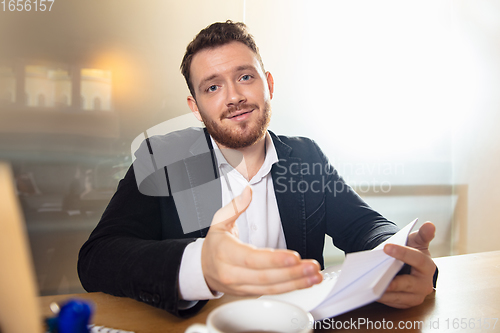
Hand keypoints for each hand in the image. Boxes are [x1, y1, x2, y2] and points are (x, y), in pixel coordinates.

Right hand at [201, 186, 321, 295]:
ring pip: (271, 287)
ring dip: (296, 282)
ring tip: (315, 275)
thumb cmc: (214, 245)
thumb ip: (236, 206)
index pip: (251, 259)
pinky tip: (305, 281)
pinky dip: (290, 288)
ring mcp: (241, 286)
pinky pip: (271, 292)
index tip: (294, 256)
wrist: (202, 269)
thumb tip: (248, 191)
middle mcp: (232, 273)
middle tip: (312, 267)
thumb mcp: (219, 221)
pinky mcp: (250, 293)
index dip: (274, 259)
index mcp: (225, 253)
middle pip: (265, 277)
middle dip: (292, 273)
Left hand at [378, 222, 436, 307]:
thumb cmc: (413, 253)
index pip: (417, 259)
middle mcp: (424, 284)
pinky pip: (392, 302)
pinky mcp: (405, 303)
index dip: (402, 253)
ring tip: (370, 286)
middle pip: (408, 284)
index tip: (386, 247)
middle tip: (378, 277)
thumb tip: (429, 225)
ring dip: (385, 292)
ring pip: (399, 296)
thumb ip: (423, 234)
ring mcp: (415, 296)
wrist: (410, 267)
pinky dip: (382, 298)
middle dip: (394, 281)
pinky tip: (370, 292)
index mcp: (428, 266)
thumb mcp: (417, 242)